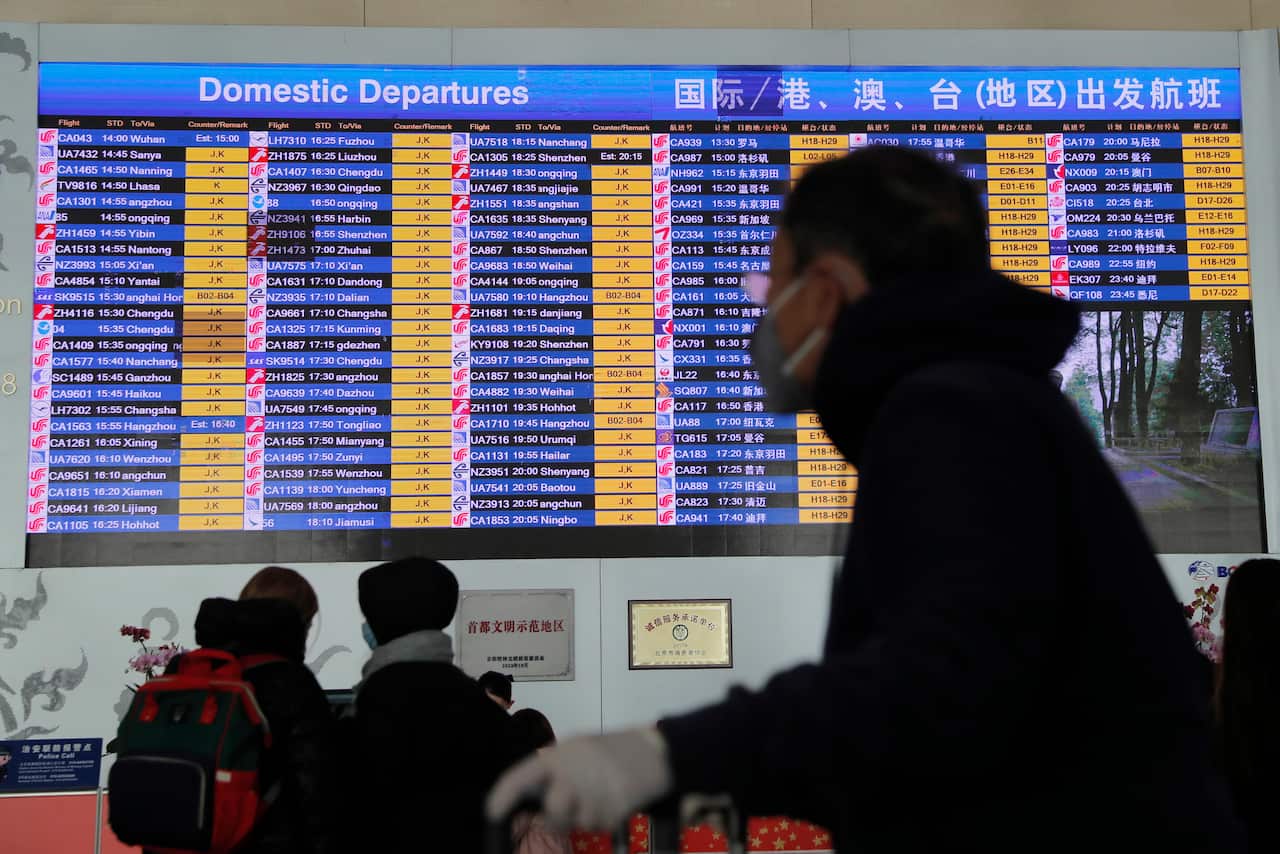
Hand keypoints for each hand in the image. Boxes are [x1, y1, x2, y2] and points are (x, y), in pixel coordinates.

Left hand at [487, 727, 673, 830]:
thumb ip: (552, 772)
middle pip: (552, 811)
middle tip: (570, 806)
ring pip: (577, 822)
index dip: (503, 796)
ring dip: (585, 817)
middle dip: (559, 817)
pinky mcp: (615, 809)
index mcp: (559, 755)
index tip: (492, 812)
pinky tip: (613, 798)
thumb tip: (526, 798)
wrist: (651, 752)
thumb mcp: (575, 750)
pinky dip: (604, 818)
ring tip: (599, 794)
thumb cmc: (608, 751)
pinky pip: (600, 826)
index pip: (521, 776)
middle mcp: (573, 773)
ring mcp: (595, 792)